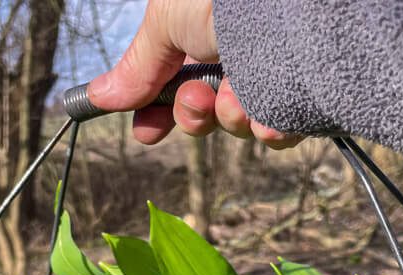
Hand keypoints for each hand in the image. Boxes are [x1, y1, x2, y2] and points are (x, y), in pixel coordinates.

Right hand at [87, 0, 301, 148]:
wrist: (286, 0)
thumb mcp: (166, 22)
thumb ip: (137, 65)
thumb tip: (98, 95)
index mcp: (204, 36)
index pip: (175, 88)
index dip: (159, 114)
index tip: (148, 133)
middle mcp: (238, 56)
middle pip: (206, 114)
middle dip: (195, 115)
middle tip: (198, 101)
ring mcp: (272, 77)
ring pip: (240, 126)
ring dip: (231, 119)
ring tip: (237, 97)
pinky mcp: (304, 97)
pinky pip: (282, 131)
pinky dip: (270, 130)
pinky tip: (267, 119)